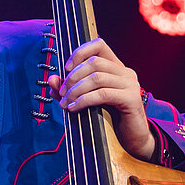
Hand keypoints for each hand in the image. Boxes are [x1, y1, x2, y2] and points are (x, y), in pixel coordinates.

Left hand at [47, 37, 156, 161]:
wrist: (132, 140)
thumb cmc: (109, 119)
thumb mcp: (85, 101)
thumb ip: (69, 89)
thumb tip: (52, 79)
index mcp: (116, 67)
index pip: (99, 45)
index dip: (80, 52)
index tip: (66, 69)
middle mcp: (125, 72)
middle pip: (94, 63)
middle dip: (73, 77)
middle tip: (62, 93)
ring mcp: (130, 84)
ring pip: (97, 77)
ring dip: (76, 90)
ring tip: (66, 103)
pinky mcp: (131, 99)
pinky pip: (103, 94)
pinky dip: (84, 100)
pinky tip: (74, 109)